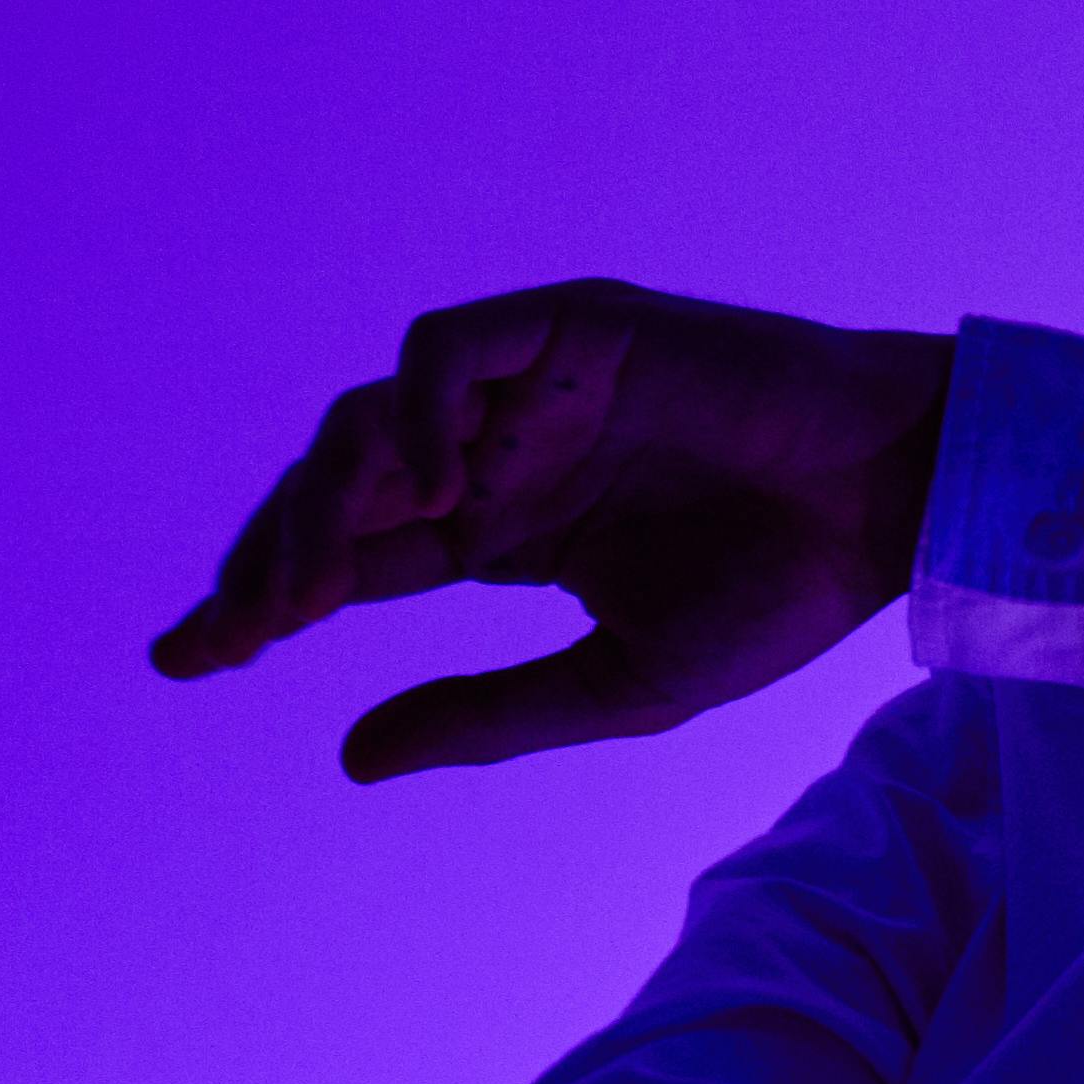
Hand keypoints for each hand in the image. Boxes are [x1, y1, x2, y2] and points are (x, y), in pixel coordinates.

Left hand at [155, 283, 955, 778]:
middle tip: (229, 630)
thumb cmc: (782, 596)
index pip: (351, 561)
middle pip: (337, 490)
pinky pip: (450, 348)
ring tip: (315, 585)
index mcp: (502, 532)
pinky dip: (418, 410)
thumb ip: (487, 715)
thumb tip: (350, 758)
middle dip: (269, 557)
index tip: (186, 660)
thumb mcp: (618, 686)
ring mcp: (530, 385)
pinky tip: (427, 491)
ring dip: (328, 497)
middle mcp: (499, 452)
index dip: (263, 600)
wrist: (897, 511)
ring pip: (372, 419)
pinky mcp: (574, 325)